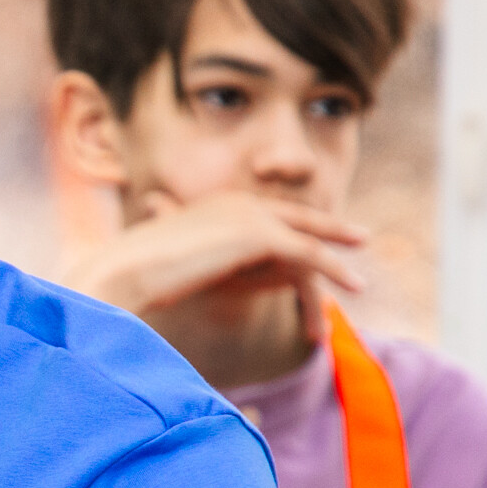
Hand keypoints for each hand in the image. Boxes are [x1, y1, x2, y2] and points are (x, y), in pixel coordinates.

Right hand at [70, 190, 368, 327]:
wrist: (127, 270)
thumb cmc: (138, 276)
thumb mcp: (180, 264)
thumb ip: (209, 263)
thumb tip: (217, 277)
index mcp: (216, 204)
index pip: (269, 212)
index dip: (297, 223)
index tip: (318, 234)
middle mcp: (237, 201)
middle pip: (296, 216)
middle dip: (330, 228)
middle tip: (359, 237)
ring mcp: (250, 215)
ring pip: (307, 236)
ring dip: (336, 259)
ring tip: (359, 281)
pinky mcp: (260, 236)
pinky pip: (309, 254)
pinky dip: (335, 269)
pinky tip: (353, 285)